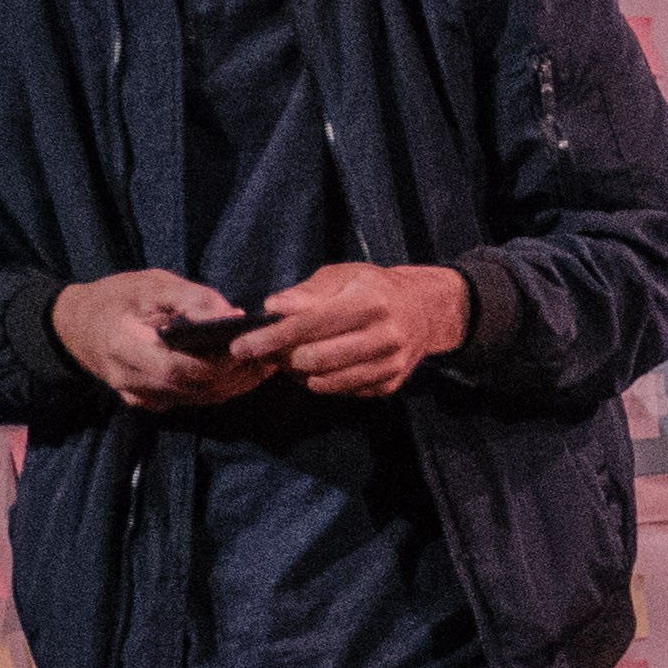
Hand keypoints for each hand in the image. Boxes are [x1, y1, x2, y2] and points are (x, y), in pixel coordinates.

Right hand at [47, 267, 284, 408]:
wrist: (75, 326)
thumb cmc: (115, 298)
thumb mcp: (151, 285)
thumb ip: (192, 298)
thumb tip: (234, 315)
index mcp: (126, 348)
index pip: (181, 369)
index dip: (220, 363)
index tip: (252, 346)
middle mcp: (132, 382)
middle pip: (196, 389)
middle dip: (236, 375)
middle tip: (270, 354)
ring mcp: (140, 397)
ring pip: (198, 399)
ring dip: (234, 384)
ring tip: (264, 362)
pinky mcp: (148, 403)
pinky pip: (190, 400)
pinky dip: (218, 387)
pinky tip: (238, 371)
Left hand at [257, 261, 472, 399]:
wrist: (426, 311)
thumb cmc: (374, 288)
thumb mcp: (343, 276)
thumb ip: (307, 292)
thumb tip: (273, 308)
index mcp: (370, 303)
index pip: (309, 326)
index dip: (270, 338)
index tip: (240, 347)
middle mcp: (384, 336)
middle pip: (314, 359)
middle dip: (282, 358)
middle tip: (269, 350)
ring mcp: (390, 364)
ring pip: (326, 381)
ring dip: (299, 373)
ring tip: (292, 358)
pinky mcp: (390, 384)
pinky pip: (342, 390)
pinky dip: (322, 381)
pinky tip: (321, 365)